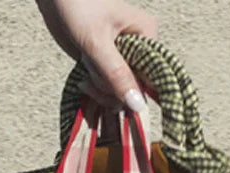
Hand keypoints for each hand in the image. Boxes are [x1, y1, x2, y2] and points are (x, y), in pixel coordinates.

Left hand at [35, 0, 157, 110]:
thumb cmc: (78, 8)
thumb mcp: (98, 43)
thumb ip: (117, 75)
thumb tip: (138, 106)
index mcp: (146, 35)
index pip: (150, 78)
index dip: (133, 90)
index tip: (110, 87)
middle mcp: (139, 50)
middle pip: (134, 90)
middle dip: (110, 88)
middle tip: (91, 74)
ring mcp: (123, 60)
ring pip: (120, 93)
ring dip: (99, 89)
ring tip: (85, 70)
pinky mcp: (107, 67)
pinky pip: (108, 90)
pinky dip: (94, 89)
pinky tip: (83, 79)